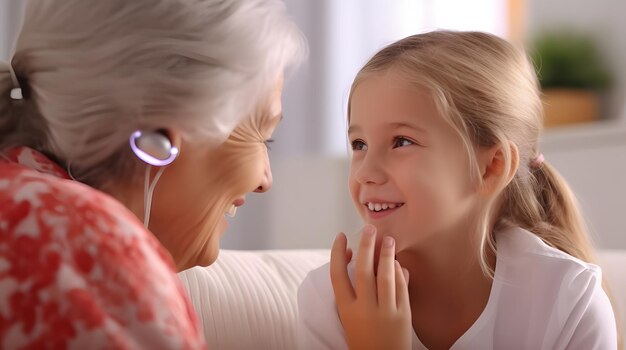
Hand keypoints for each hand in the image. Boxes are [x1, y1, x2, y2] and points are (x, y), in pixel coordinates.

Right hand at [330, 225, 411, 349]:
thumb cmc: (363, 339)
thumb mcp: (349, 318)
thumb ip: (352, 291)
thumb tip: (357, 258)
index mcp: (346, 310)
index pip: (337, 274)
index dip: (338, 252)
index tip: (341, 237)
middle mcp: (364, 309)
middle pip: (363, 270)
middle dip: (366, 246)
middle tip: (369, 228)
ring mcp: (385, 312)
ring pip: (385, 276)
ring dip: (386, 255)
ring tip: (388, 239)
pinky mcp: (403, 316)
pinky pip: (402, 288)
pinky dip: (400, 273)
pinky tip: (398, 263)